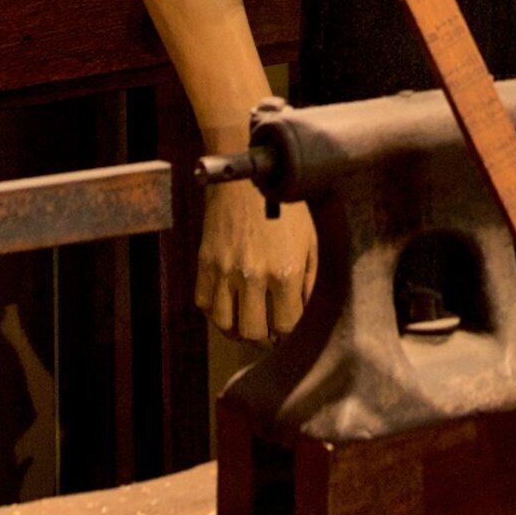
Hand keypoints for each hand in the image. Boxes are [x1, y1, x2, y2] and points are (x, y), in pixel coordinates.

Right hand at [196, 183, 315, 341]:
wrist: (248, 175)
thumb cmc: (285, 206)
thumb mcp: (311, 241)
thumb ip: (311, 281)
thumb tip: (305, 313)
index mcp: (284, 271)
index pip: (285, 326)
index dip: (290, 333)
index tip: (290, 329)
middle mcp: (252, 275)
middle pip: (254, 333)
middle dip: (265, 339)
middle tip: (270, 333)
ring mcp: (224, 269)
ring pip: (225, 325)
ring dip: (238, 331)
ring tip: (248, 324)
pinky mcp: (204, 262)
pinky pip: (204, 303)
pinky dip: (215, 312)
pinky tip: (229, 306)